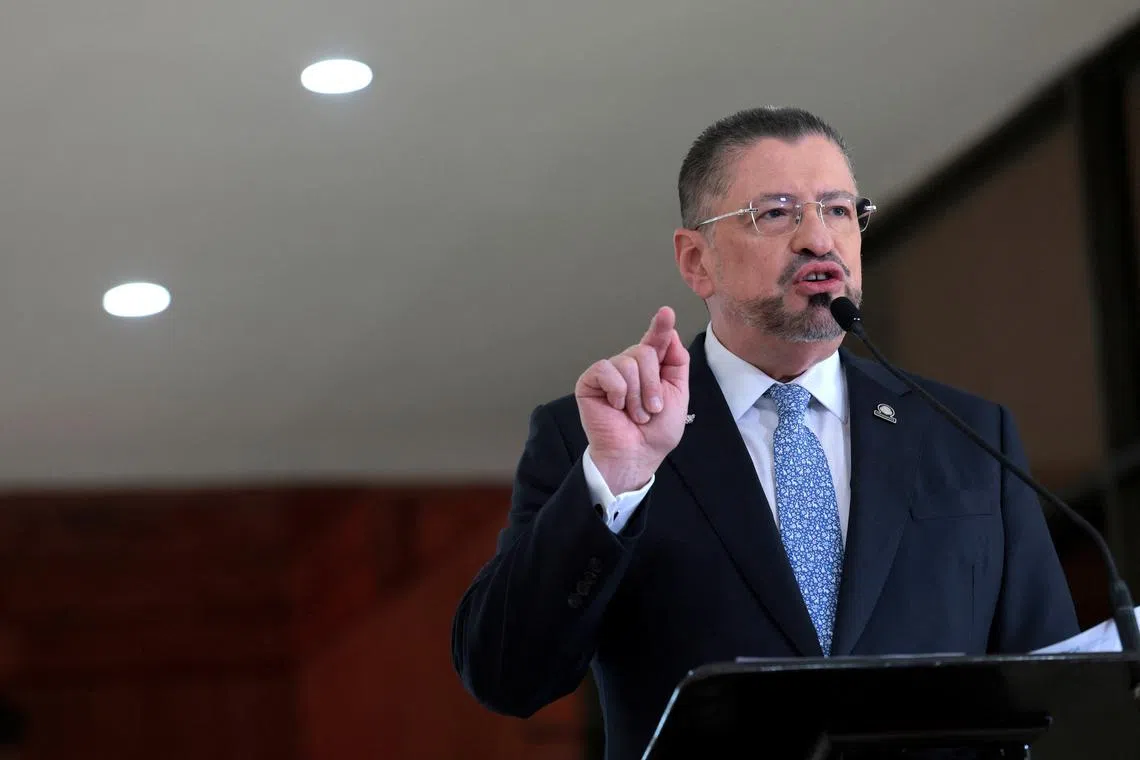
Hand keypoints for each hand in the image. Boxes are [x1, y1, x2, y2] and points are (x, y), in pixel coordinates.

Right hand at [574, 307, 689, 493]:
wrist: (636, 454)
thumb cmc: (655, 432)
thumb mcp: (678, 395)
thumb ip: (676, 362)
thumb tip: (671, 332)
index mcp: (651, 369)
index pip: (656, 340)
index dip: (661, 326)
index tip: (667, 313)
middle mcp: (629, 367)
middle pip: (645, 352)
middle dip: (653, 385)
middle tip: (652, 410)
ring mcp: (609, 373)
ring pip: (628, 362)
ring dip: (637, 394)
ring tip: (634, 414)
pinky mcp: (590, 381)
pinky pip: (607, 370)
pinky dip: (618, 391)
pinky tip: (616, 406)